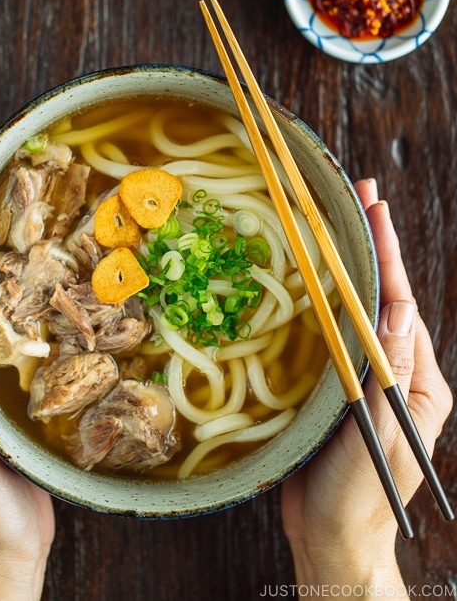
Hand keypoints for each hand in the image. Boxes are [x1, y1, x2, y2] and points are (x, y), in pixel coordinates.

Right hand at [281, 178, 452, 588]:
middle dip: (374, 246)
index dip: (386, 253)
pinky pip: (336, 336)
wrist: (334, 538)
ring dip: (351, 266)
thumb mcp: (380, 430)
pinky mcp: (341, 390)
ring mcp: (369, 379)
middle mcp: (397, 372)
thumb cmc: (362, 494)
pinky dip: (329, 301)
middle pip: (384, 297)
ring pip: (360, 311)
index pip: (399, 303)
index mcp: (418, 381)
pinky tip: (317, 280)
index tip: (373, 208)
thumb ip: (387, 369)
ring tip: (342, 225)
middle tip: (361, 197)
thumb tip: (394, 308)